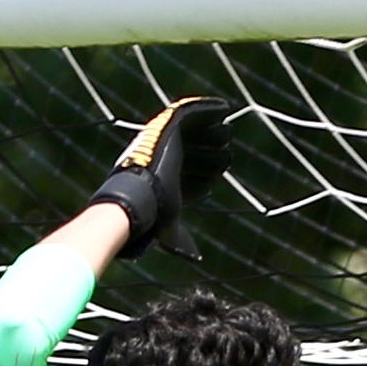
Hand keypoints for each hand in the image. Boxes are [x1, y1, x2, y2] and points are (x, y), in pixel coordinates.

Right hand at [90, 95, 240, 254]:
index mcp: (164, 180)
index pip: (188, 179)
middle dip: (211, 158)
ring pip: (197, 133)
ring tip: (226, 135)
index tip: (211, 184)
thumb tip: (194, 256)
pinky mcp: (169, 123)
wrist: (140, 194)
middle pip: (194, 154)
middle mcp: (164, 157)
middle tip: (225, 161)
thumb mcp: (170, 229)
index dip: (202, 180)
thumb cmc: (152, 214)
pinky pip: (191, 111)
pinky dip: (208, 109)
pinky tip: (223, 108)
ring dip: (214, 134)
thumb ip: (182, 239)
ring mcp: (166, 139)